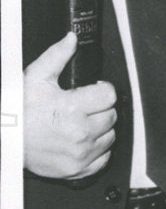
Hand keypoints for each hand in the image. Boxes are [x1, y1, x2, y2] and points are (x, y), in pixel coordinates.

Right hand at [24, 32, 116, 179]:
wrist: (4, 139)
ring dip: (100, 130)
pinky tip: (82, 142)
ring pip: (110, 137)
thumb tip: (72, 39)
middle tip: (83, 108)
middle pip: (111, 115)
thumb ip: (58, 56)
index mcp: (72, 108)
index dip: (102, 90)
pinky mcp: (77, 170)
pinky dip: (97, 151)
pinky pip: (103, 159)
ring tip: (80, 124)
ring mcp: (80, 153)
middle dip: (100, 109)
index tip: (94, 91)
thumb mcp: (36, 77)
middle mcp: (79, 132)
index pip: (109, 95)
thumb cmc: (18, 110)